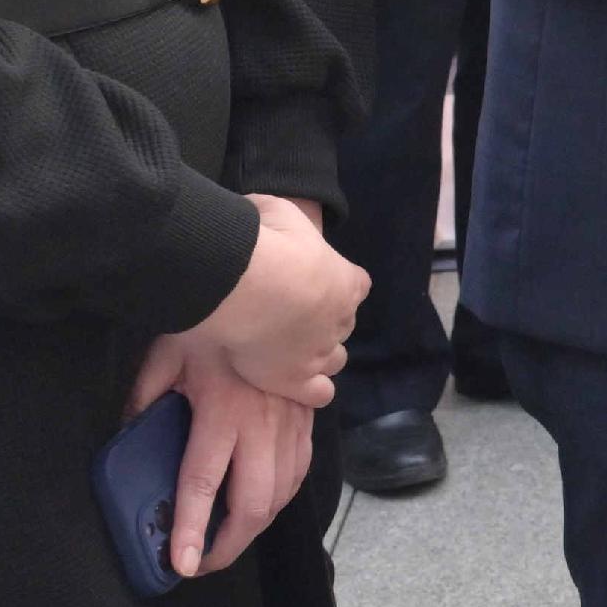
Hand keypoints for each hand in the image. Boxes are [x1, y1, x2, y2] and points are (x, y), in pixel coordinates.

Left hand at [125, 327, 318, 579]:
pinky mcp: (307, 418)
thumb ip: (145, 394)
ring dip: (257, 525)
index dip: (194, 528)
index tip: (183, 563)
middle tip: (205, 562)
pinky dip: (284, 496)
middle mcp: (260, 426)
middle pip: (254, 503)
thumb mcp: (167, 352)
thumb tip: (128, 429)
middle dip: (230, 543)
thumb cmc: (214, 321)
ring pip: (283, 492)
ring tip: (231, 538)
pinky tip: (266, 503)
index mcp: (222, 413)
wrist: (274, 290)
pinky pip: (301, 469)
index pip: (203, 483)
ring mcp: (290, 423)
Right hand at [195, 196, 364, 402]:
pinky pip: (319, 393)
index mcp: (346, 280)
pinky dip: (312, 390)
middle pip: (343, 325)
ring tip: (287, 350)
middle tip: (288, 315)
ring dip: (318, 356)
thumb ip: (278, 219)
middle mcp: (342, 318)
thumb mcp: (277, 212)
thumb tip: (263, 215)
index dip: (337, 286)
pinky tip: (292, 384)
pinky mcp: (296, 379)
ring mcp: (322, 351)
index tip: (312, 282)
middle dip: (322, 321)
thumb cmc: (267, 243)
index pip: (356, 285)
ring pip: (334, 360)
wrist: (249, 284)